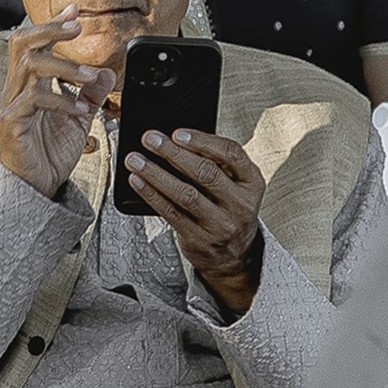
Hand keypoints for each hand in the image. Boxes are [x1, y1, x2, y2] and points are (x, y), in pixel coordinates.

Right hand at [0, 8, 117, 200]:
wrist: (36, 187)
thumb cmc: (49, 153)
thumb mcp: (78, 119)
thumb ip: (90, 94)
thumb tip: (106, 72)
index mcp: (29, 84)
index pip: (34, 43)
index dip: (53, 24)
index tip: (74, 10)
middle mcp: (16, 89)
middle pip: (22, 43)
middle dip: (50, 30)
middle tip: (77, 27)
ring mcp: (11, 104)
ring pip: (30, 66)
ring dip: (65, 67)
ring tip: (90, 77)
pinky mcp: (10, 123)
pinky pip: (34, 100)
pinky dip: (61, 100)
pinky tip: (80, 109)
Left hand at [123, 128, 268, 314]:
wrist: (234, 255)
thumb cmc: (228, 208)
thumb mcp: (236, 185)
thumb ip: (217, 164)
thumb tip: (175, 140)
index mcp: (252, 182)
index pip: (231, 154)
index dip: (203, 141)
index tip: (177, 133)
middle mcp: (241, 204)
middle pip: (205, 173)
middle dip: (173, 153)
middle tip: (149, 139)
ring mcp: (221, 225)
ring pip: (185, 194)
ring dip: (156, 174)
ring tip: (135, 160)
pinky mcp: (199, 239)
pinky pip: (171, 213)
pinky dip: (152, 195)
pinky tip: (138, 182)